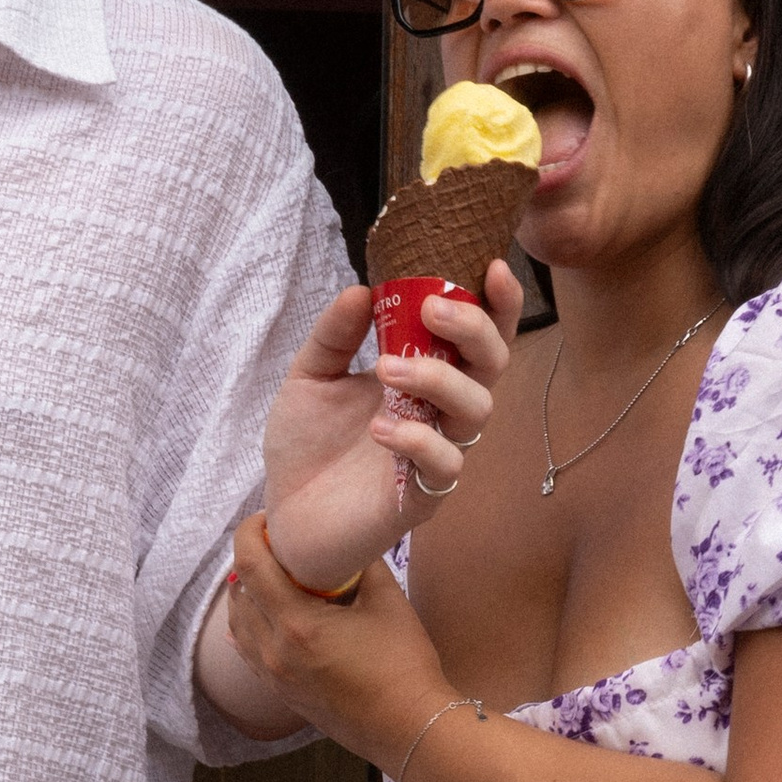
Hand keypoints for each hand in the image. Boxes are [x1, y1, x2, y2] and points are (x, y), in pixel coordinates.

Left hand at [223, 510, 458, 775]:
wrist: (410, 727)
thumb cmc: (403, 664)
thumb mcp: (388, 601)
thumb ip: (363, 563)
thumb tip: (347, 540)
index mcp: (296, 623)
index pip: (250, 565)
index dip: (249, 534)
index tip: (265, 520)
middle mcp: (274, 650)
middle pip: (239, 591)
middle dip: (251, 560)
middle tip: (276, 545)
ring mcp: (274, 676)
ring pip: (239, 623)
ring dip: (248, 594)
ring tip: (274, 578)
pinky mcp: (281, 693)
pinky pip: (248, 651)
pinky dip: (250, 625)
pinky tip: (268, 617)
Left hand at [258, 261, 519, 596]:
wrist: (286, 516)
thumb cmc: (307, 446)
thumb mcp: (309, 377)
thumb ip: (334, 336)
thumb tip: (360, 290)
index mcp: (423, 375)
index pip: (476, 335)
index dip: (495, 303)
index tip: (489, 265)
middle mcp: (440, 411)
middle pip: (492, 365)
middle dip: (474, 330)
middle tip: (432, 312)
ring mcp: (436, 453)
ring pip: (476, 411)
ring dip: (439, 380)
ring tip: (387, 369)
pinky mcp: (422, 496)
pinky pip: (445, 465)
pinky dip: (418, 441)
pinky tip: (379, 430)